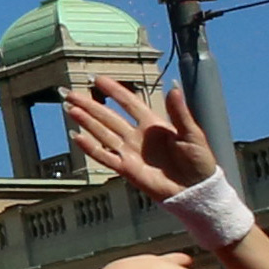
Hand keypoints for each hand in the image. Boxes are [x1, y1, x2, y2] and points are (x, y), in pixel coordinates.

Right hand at [62, 76, 213, 198]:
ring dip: (86, 122)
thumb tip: (174, 88)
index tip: (98, 79)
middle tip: (71, 94)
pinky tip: (77, 137)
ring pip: (102, 133)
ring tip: (71, 109)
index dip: (114, 91)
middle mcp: (137, 136)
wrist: (196, 189)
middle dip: (90, 105)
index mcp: (153, 124)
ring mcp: (130, 152)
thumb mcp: (192, 133)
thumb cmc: (198, 161)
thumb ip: (179, 112)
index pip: (129, 103)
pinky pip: (105, 156)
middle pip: (108, 116)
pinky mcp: (126, 169)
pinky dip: (90, 147)